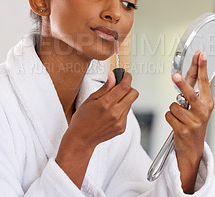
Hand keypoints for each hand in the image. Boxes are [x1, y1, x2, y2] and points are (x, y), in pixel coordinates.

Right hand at [56, 71, 137, 187]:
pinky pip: (126, 113)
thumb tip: (113, 76)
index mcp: (106, 104)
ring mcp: (120, 122)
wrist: (81, 139)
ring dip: (124, 99)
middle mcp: (115, 113)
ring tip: (110, 103)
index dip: (127, 78)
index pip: (124, 87)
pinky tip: (110, 113)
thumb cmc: (82, 118)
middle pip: (133, 94)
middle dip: (129, 88)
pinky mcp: (122, 128)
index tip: (126, 74)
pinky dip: (121, 110)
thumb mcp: (90, 99)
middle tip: (119, 87)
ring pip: (130, 103)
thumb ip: (105, 87)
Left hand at [165, 50, 213, 192]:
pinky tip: (177, 124)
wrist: (193, 149)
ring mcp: (194, 122)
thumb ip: (199, 91)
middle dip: (182, 84)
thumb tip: (200, 73)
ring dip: (173, 110)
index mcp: (208, 104)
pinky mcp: (184, 130)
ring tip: (180, 117)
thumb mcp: (201, 109)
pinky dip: (169, 118)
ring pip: (174, 105)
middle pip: (190, 94)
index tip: (200, 55)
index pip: (204, 82)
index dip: (202, 67)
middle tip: (174, 75)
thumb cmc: (195, 125)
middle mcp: (203, 112)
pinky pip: (169, 115)